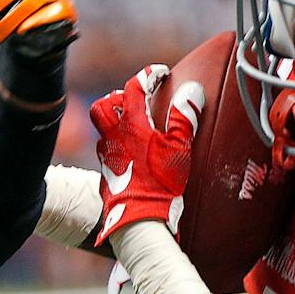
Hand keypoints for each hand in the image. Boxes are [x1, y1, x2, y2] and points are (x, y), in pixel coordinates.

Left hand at [90, 64, 203, 243]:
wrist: (139, 220)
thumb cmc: (161, 184)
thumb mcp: (179, 148)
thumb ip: (184, 117)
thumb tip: (191, 90)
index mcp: (132, 125)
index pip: (135, 87)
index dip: (148, 75)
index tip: (160, 74)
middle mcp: (113, 136)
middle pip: (105, 104)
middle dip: (120, 96)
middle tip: (139, 97)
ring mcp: (107, 154)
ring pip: (103, 126)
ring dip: (116, 118)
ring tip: (135, 122)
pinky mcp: (105, 172)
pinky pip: (106, 147)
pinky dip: (117, 141)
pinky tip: (131, 150)